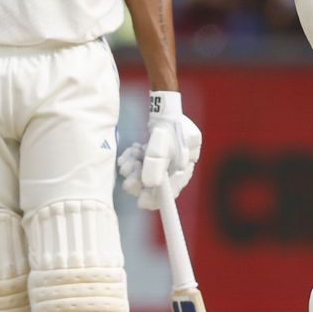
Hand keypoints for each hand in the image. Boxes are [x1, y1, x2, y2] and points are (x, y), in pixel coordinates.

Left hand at [118, 91, 201, 209]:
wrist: (164, 108)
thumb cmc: (168, 126)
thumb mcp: (161, 145)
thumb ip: (156, 165)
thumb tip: (149, 185)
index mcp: (184, 168)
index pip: (171, 193)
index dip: (156, 200)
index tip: (141, 203)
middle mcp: (176, 167)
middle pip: (155, 185)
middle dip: (139, 182)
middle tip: (128, 180)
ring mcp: (165, 160)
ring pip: (144, 174)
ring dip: (133, 169)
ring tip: (128, 161)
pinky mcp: (154, 154)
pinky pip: (140, 164)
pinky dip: (133, 160)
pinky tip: (131, 152)